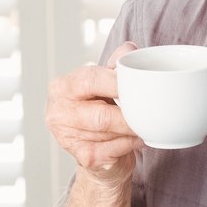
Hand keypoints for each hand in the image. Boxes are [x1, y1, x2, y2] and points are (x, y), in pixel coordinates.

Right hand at [45, 43, 143, 206]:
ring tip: (145, 124)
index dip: (116, 82)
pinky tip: (137, 139)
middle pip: (101, 115)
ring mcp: (66, 137)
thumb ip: (115, 67)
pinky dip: (129, 144)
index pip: (90, 79)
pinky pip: (112, 149)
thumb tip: (128, 49)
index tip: (137, 85)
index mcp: (62, 87)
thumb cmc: (100, 111)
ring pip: (108, 133)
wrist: (97, 150)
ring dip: (131, 130)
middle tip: (149, 112)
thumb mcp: (105, 84)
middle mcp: (58, 112)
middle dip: (129, 115)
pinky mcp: (82, 157)